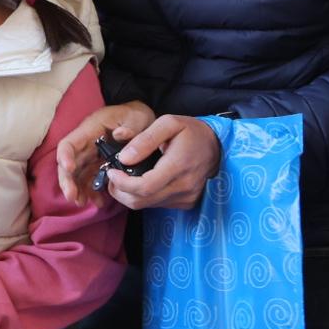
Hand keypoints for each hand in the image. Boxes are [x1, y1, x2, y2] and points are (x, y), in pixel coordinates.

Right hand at [56, 101, 154, 205]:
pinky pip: (91, 181)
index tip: (69, 169)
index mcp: (89, 131)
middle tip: (73, 197)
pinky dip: (92, 192)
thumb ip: (128, 127)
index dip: (65, 156)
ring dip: (77, 190)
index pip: (69, 144)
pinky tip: (99, 202)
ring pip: (77, 176)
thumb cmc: (135, 116)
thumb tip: (119, 135)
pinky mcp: (99, 167)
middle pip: (69, 164)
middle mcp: (86, 146)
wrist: (141, 121)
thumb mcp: (135, 117)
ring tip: (82, 203)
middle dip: (68, 181)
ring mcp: (91, 158)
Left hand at [101, 114, 222, 210]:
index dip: (121, 183)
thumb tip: (124, 158)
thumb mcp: (168, 123)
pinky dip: (143, 196)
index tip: (111, 172)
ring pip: (146, 205)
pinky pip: (156, 205)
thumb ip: (144, 140)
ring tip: (123, 177)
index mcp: (178, 166)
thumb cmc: (191, 132)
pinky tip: (142, 181)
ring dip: (129, 194)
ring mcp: (186, 197)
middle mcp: (183, 186)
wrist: (217, 146)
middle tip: (112, 175)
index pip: (144, 187)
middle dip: (119, 190)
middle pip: (141, 200)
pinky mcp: (186, 202)